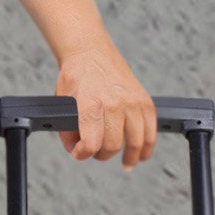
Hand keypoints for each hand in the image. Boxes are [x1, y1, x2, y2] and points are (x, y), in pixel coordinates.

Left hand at [54, 34, 156, 166]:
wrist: (90, 51)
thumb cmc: (76, 75)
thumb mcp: (63, 102)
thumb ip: (67, 130)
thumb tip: (77, 150)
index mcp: (91, 104)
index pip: (91, 143)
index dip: (83, 154)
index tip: (79, 153)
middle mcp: (114, 103)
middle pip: (113, 145)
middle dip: (102, 154)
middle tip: (97, 152)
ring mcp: (132, 102)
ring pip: (137, 142)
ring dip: (130, 157)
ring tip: (126, 163)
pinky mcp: (144, 100)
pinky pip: (151, 130)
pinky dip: (148, 146)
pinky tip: (142, 154)